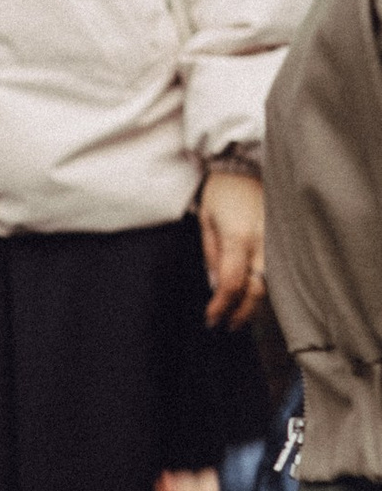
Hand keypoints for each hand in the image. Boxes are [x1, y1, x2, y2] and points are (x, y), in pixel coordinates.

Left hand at [199, 160, 265, 330]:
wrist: (246, 164)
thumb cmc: (221, 191)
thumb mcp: (206, 222)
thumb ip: (212, 256)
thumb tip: (215, 287)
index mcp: (238, 238)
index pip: (231, 284)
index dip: (221, 306)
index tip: (211, 320)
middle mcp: (262, 242)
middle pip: (257, 290)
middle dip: (242, 313)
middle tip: (227, 326)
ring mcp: (278, 241)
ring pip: (272, 284)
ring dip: (256, 304)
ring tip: (240, 316)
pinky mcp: (285, 238)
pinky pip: (278, 270)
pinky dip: (268, 287)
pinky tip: (257, 297)